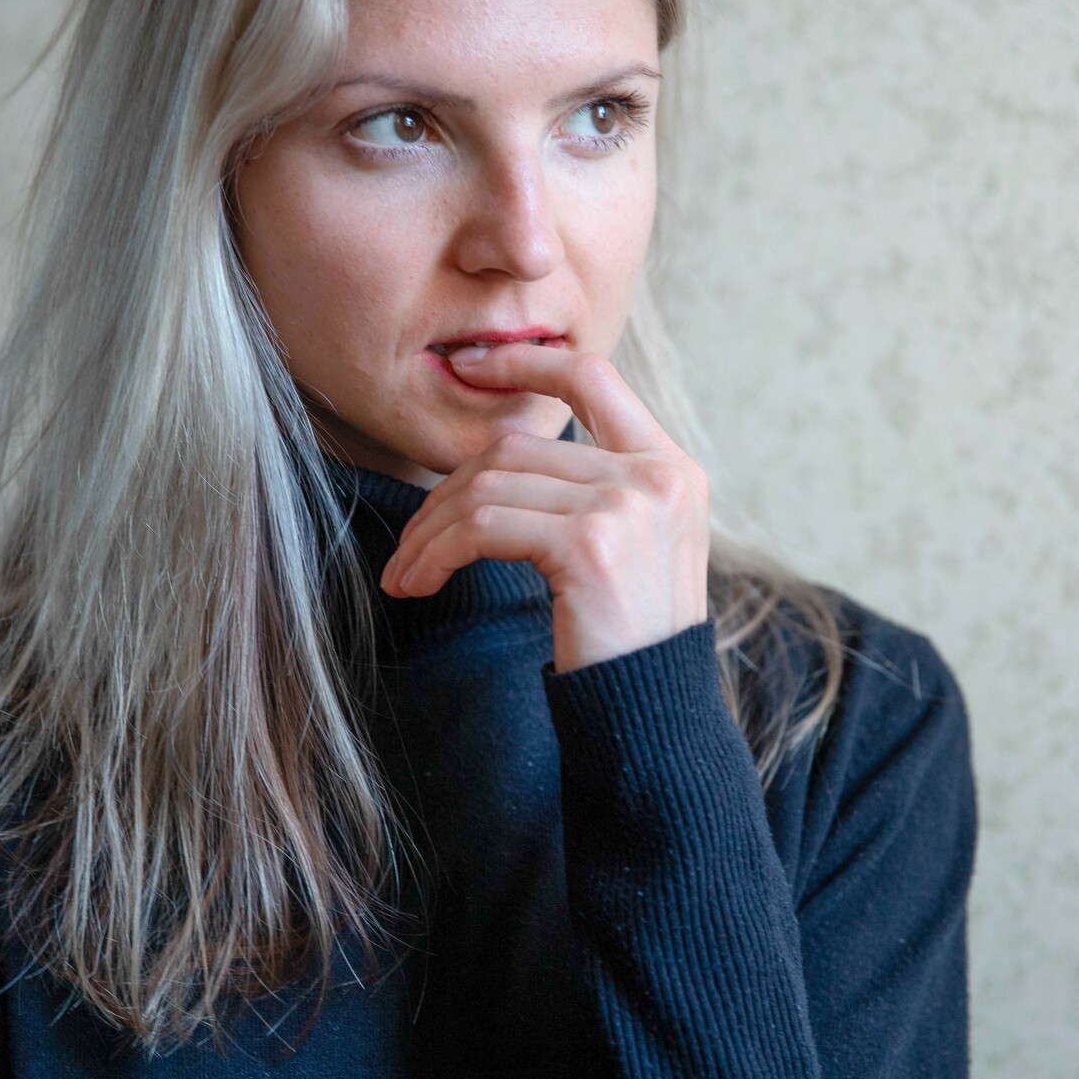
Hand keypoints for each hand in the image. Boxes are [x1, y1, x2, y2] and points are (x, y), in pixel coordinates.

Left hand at [378, 342, 710, 673]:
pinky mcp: (592, 545)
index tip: (466, 366)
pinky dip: (436, 554)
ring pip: (489, 486)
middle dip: (446, 492)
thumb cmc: (627, 641)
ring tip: (407, 574)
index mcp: (671, 467)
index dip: (523, 361)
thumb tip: (503, 452)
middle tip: (410, 545)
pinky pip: (483, 527)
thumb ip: (592, 488)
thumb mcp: (629, 547)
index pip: (592, 375)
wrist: (652, 717)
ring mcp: (629, 506)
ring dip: (430, 532)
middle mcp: (658, 476)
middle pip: (516, 447)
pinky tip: (418, 583)